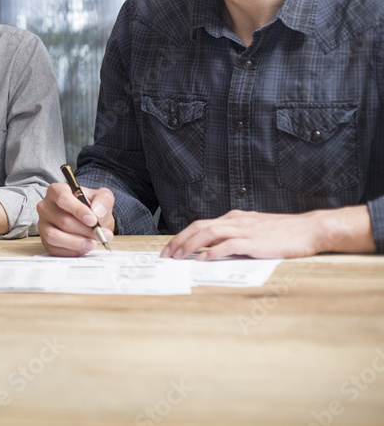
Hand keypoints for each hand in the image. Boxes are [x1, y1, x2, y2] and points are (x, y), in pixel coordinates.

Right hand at [37, 182, 114, 256]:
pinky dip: (71, 251)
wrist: (89, 219)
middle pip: (62, 220)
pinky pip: (54, 248)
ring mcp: (43, 224)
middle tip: (100, 234)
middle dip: (84, 230)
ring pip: (54, 236)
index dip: (78, 210)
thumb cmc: (92, 205)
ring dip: (76, 243)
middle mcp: (46, 206)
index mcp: (56, 190)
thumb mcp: (102, 196)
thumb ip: (103, 200)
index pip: (62, 198)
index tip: (93, 220)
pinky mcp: (44, 240)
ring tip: (92, 243)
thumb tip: (98, 212)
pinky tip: (84, 248)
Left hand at [161, 208, 374, 259]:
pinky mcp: (254, 241)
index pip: (201, 224)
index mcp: (234, 218)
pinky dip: (212, 252)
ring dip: (190, 246)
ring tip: (178, 258)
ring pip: (208, 234)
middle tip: (166, 255)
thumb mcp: (256, 229)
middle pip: (199, 227)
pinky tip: (202, 260)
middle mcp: (235, 221)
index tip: (171, 248)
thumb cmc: (286, 232)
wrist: (311, 229)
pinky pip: (227, 245)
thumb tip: (218, 249)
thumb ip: (238, 235)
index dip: (183, 236)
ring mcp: (244, 230)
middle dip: (179, 240)